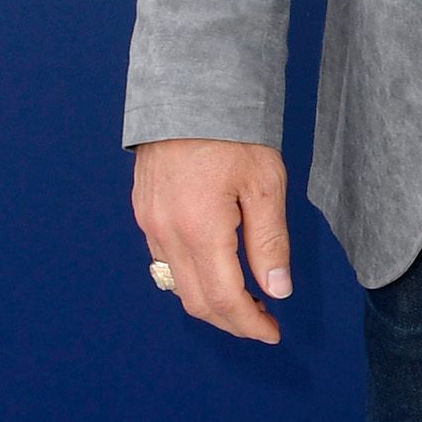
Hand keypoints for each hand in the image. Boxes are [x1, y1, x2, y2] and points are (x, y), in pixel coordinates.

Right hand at [133, 139, 291, 344]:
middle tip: (262, 321)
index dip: (250, 324)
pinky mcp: (143, 211)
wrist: (187, 89)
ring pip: (177, 285)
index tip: (272, 332)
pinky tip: (216, 269)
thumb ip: (269, 242)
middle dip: (231, 320)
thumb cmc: (231, 130)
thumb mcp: (265, 184)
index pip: (224, 299)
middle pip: (197, 301)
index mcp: (200, 230)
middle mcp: (167, 233)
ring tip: (245, 298)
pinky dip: (191, 277)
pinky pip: (164, 261)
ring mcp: (149, 223)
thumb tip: (277, 290)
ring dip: (210, 301)